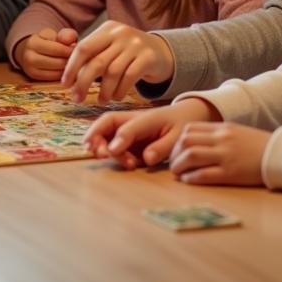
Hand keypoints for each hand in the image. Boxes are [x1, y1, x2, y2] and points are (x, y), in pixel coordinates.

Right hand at [13, 28, 77, 80]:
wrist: (30, 51)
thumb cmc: (46, 41)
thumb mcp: (55, 34)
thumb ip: (66, 35)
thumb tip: (72, 42)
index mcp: (34, 42)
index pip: (58, 49)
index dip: (71, 50)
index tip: (78, 50)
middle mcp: (29, 57)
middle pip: (59, 63)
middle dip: (71, 61)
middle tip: (79, 58)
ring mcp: (31, 70)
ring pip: (58, 73)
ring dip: (68, 69)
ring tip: (74, 64)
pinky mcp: (35, 79)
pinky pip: (55, 79)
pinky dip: (63, 75)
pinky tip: (67, 70)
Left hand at [62, 21, 173, 102]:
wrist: (162, 51)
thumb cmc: (127, 53)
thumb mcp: (110, 46)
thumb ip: (92, 54)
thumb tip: (67, 75)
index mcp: (107, 29)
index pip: (84, 48)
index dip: (72, 67)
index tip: (65, 84)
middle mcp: (121, 33)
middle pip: (97, 62)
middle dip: (84, 83)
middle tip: (77, 99)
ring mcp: (136, 44)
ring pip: (113, 73)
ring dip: (104, 91)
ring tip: (101, 100)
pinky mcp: (149, 57)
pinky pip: (129, 78)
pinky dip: (119, 90)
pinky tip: (116, 97)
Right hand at [84, 98, 218, 169]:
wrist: (185, 117)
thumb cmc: (181, 124)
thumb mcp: (177, 137)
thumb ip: (161, 147)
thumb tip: (146, 159)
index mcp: (145, 118)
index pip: (127, 127)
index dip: (119, 139)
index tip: (112, 152)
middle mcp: (131, 122)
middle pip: (106, 124)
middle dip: (96, 136)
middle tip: (97, 153)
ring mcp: (128, 132)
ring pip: (106, 136)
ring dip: (104, 149)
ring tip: (127, 164)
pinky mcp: (128, 143)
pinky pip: (114, 147)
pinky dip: (113, 155)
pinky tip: (128, 164)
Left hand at [168, 121, 270, 186]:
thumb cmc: (259, 146)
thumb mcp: (237, 132)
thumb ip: (217, 134)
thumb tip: (196, 142)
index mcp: (222, 128)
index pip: (190, 129)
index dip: (178, 140)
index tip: (176, 150)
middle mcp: (221, 139)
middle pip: (186, 141)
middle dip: (174, 153)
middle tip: (173, 163)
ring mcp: (226, 156)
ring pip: (191, 156)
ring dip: (179, 165)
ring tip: (177, 173)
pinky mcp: (231, 173)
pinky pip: (204, 174)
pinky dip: (191, 178)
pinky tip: (188, 180)